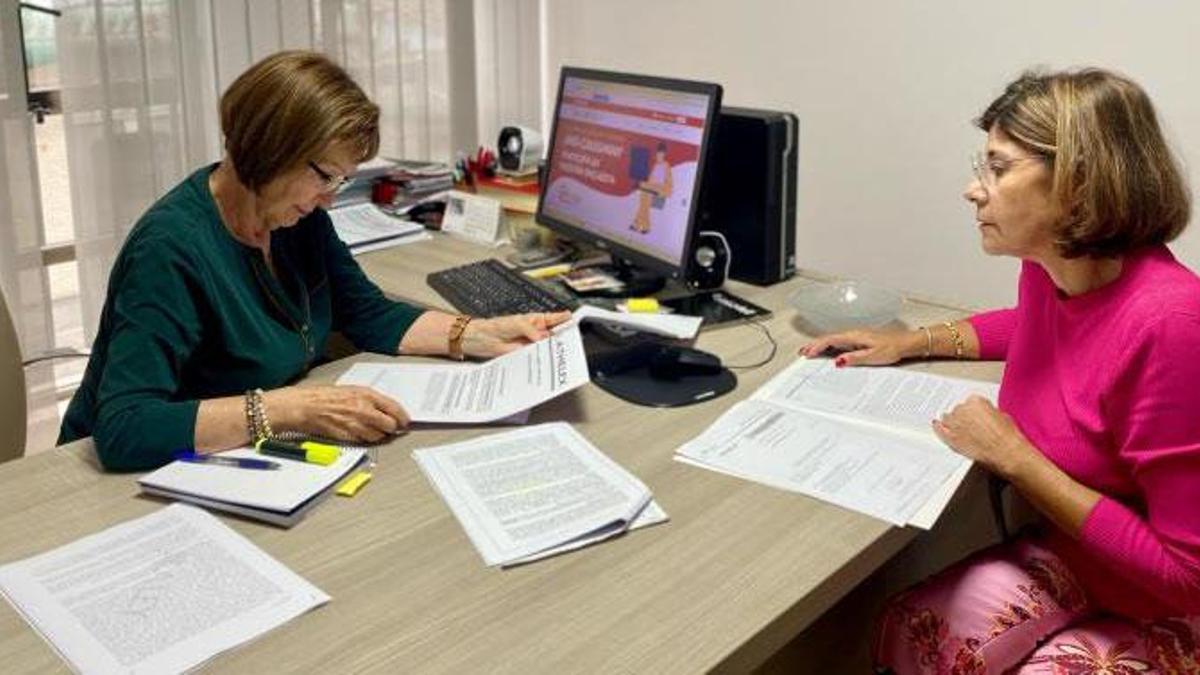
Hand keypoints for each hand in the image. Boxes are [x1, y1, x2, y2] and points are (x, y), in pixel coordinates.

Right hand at [265, 385, 408, 443]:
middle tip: (391, 428)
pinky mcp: (348, 436)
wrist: (305, 406)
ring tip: (374, 431)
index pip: (394, 408)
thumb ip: (370, 400)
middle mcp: (363, 409)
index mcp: (366, 395)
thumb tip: (387, 409)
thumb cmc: (325, 396)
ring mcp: (356, 424)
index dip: (403, 417)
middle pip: (390, 425)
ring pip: (379, 436)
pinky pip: (365, 441)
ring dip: (379, 436)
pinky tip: (362, 434)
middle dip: (392, 428)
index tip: (406, 421)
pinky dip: (366, 440)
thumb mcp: (351, 390)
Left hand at [462, 311, 572, 357]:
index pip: (555, 319)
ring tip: (557, 355)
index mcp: (535, 321)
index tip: (576, 322)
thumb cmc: (494, 327)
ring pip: (545, 349)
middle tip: (568, 344)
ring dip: (550, 352)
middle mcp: (535, 333)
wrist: (478, 340)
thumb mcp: (516, 324)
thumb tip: (544, 337)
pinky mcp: (524, 357)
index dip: (566, 320)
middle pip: (553, 337)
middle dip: (561, 340)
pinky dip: (539, 361)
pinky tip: (542, 362)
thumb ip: (532, 330)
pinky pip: (535, 359)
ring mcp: (530, 346)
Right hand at [797, 328, 921, 366]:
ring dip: (821, 345)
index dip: (817, 347)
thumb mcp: (873, 356)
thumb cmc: (892, 348)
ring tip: (810, 352)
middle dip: (814, 345)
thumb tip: (838, 361)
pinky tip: (828, 351)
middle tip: (802, 353)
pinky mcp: (859, 340)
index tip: (807, 354)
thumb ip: (854, 359)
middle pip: (829, 338)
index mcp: (854, 337)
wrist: (905, 343)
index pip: (830, 340)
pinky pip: (840, 342)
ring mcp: (855, 337)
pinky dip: (830, 346)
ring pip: (833, 340)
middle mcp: (853, 334)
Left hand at [932, 395, 1036, 478]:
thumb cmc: (1007, 437)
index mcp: (975, 401)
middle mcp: (962, 410)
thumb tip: (982, 415)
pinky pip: (939, 430)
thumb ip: (986, 411)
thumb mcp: (1001, 415)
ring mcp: (954, 424)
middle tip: (972, 426)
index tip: (976, 416)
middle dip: (963, 417)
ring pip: (947, 419)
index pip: (969, 402)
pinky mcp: (950, 438)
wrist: (1006, 453)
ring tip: (961, 430)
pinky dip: (938, 428)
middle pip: (957, 410)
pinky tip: (938, 426)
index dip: (974, 411)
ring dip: (952, 423)